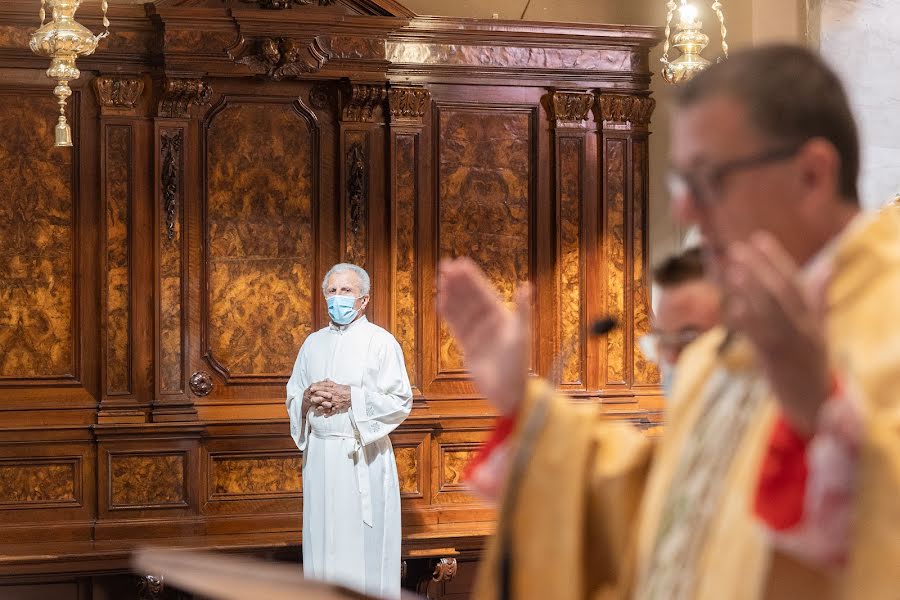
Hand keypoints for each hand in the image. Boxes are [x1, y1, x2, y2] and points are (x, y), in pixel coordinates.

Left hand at [309, 380, 350, 415]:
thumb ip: (331, 383)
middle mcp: (333, 395)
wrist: (354, 395)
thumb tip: (326, 380)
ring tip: (316, 409)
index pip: (324, 387)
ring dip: (321, 407)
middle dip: (316, 398)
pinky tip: (325, 415)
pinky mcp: (338, 407)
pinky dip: (329, 414)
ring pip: (326, 405)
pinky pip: (333, 411)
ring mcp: (335, 402)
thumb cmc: (346, 390)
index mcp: (333, 389)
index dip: (317, 388)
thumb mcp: (338, 385)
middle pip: (323, 396)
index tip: (311, 388)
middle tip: (310, 399)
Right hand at [437, 257, 530, 414]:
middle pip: (469, 297)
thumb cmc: (518, 365)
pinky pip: (455, 326)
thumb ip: (522, 309)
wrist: (507, 393)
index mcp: (502, 317)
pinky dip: (447, 314)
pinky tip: (439, 302)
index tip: (461, 264)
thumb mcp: (521, 335)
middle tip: (445, 265)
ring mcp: (477, 334)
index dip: (472, 278)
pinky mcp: (467, 346)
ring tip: (441, 280)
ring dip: (451, 294)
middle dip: (458, 282)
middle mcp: (488, 322)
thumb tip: (526, 285)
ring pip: (461, 309)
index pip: (483, 292)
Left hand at [722, 232, 831, 434]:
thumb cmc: (810, 362)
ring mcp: (792, 344)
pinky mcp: (777, 362)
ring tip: (733, 271)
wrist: (815, 403)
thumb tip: (827, 265)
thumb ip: (819, 297)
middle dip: (760, 269)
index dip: (777, 259)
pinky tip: (732, 311)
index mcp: (812, 317)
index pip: (795, 281)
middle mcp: (804, 327)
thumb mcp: (818, 328)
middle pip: (782, 292)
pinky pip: (760, 340)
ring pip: (771, 313)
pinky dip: (748, 325)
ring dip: (751, 291)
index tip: (758, 238)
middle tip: (737, 249)